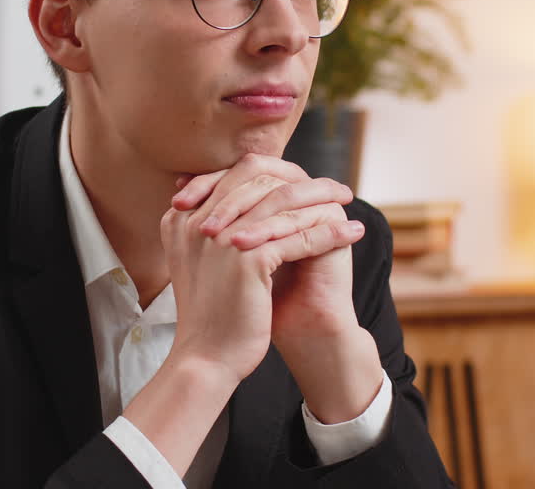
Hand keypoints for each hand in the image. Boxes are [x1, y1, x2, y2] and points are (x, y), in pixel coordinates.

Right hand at [124, 164, 358, 477]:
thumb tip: (249, 201)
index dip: (277, 176)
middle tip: (338, 187)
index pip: (237, 177)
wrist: (206, 359)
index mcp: (182, 218)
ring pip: (283, 205)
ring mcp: (222, 237)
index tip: (309, 182)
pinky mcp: (248, 259)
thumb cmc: (210, 313)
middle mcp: (197, 220)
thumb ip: (218, 227)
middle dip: (304, 182)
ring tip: (349, 203)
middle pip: (261, 182)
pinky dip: (329, 233)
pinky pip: (298, 237)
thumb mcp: (205, 261)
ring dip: (323, 201)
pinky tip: (352, 233)